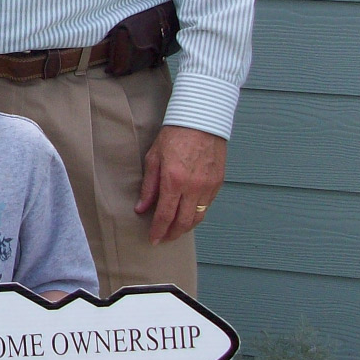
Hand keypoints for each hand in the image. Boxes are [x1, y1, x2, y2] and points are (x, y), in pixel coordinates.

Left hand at [136, 124, 226, 244]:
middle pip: (183, 223)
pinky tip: (188, 215)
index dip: (158, 231)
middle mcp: (193, 188)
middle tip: (164, 238)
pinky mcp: (218, 183)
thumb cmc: (174, 135)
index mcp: (174, 181)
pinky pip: (207, 206)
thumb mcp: (154, 158)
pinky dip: (197, 214)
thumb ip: (149, 186)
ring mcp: (208, 187)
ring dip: (185, 228)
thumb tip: (141, 208)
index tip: (153, 239)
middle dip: (172, 234)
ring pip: (197, 217)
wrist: (201, 120)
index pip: (165, 215)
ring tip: (175, 230)